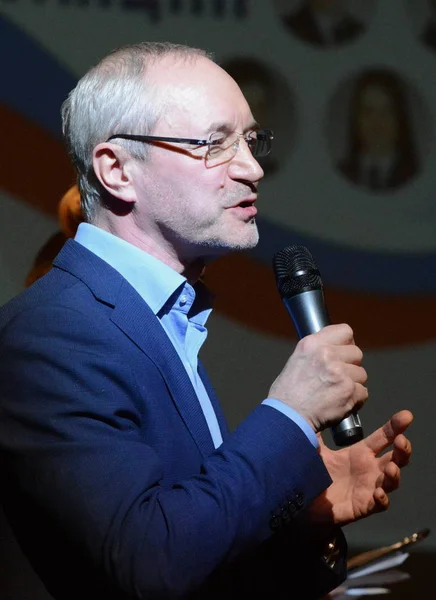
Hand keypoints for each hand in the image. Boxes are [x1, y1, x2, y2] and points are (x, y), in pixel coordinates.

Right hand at [268, 324, 367, 432]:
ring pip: (362, 374)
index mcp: (312, 344)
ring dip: (353, 384)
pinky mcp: (349, 391)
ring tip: (336, 392)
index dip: (346, 343)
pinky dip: (355, 400)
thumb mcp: (297, 359)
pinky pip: (363, 392)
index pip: (345, 331)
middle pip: (357, 353)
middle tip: (338, 377)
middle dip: (351, 366)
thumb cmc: (288, 394)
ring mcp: (339, 372)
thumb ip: (317, 351)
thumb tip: (335, 349)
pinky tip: (340, 402)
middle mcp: (326, 355)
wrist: (288, 417)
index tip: (343, 352)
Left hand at [309, 410, 412, 526]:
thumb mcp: (314, 447)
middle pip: (395, 458)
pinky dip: (382, 499)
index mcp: (360, 453)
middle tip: (401, 440)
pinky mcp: (362, 506)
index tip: (406, 416)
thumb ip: (315, 427)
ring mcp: (368, 488)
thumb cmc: (313, 473)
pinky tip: (378, 493)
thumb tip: (315, 405)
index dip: (395, 427)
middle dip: (403, 449)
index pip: (383, 437)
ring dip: (395, 474)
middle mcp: (369, 469)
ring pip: (391, 482)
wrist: (303, 501)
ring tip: (391, 467)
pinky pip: (378, 505)